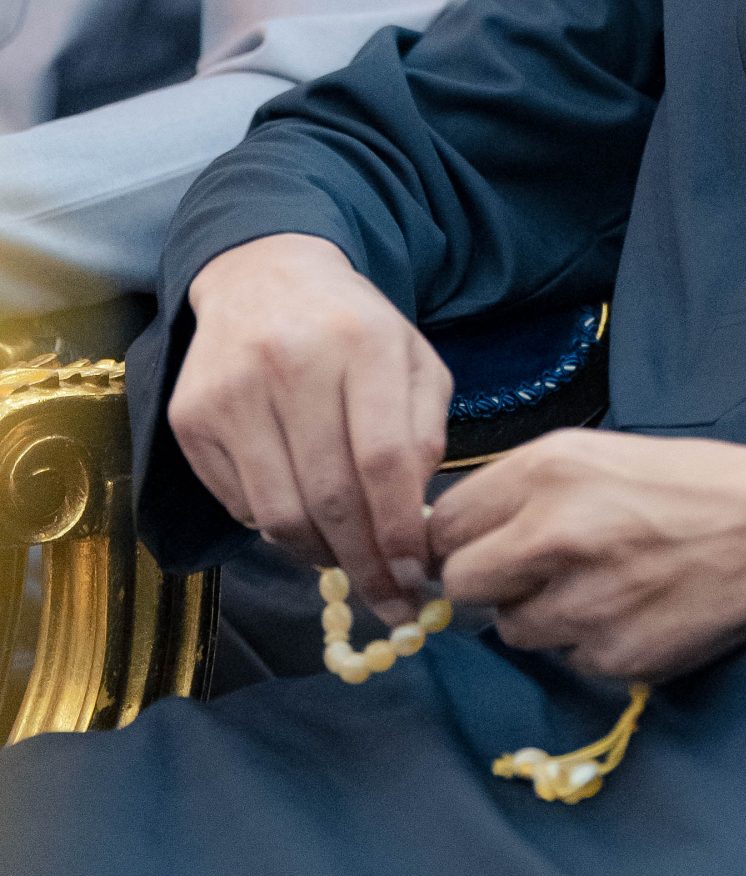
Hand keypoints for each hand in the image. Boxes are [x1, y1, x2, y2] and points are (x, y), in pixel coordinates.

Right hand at [171, 233, 451, 623]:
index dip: (399, 533)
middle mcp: (292, 362)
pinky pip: (239, 504)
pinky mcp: (192, 416)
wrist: (264, 275)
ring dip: (320, 556)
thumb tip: (414, 524)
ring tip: (347, 561)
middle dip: (365, 564)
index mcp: (363, 342)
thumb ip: (424, 433)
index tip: (416, 580)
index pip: (383, 460)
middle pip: (330, 497)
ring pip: (279, 513)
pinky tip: (301, 514)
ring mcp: (233, 390)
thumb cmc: (352, 329)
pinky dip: (276, 527)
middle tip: (388, 600)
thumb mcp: (411, 360)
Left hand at [427, 428, 745, 679]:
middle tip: (527, 575)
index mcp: (548, 468)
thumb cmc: (688, 482)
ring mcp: (581, 600)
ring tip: (596, 586)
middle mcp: (553, 532)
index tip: (476, 548)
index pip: (446, 523)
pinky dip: (587, 642)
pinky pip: (566, 658)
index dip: (457, 540)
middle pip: (461, 582)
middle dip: (486, 584)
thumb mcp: (597, 455)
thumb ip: (523, 491)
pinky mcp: (610, 655)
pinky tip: (630, 610)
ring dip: (539, 616)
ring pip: (510, 629)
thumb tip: (455, 536)